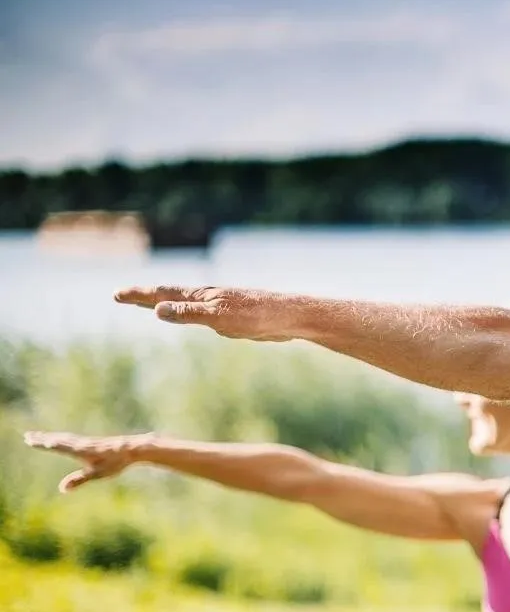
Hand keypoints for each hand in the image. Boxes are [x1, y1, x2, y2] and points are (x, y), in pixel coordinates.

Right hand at [23, 431, 150, 492]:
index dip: (43, 444)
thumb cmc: (115, 462)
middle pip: (58, 439)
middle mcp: (81, 443)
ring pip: (64, 438)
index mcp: (79, 450)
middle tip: (27, 436)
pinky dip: (62, 438)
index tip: (30, 440)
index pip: (57, 446)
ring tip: (39, 437)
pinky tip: (61, 439)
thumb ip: (78, 480)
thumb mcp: (96, 474)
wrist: (132, 449)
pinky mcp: (92, 442)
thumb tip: (62, 488)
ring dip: (50, 437)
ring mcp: (86, 442)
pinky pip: (72, 439)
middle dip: (42, 438)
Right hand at [113, 285, 297, 341]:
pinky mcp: (232, 317)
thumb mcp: (220, 318)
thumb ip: (189, 314)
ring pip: (185, 304)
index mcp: (202, 296)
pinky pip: (200, 314)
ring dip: (164, 303)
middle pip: (169, 295)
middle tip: (121, 296)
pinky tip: (189, 316)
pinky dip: (184, 313)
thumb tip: (157, 309)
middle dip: (145, 296)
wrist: (290, 317)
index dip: (139, 295)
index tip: (116, 294)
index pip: (162, 293)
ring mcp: (219, 306)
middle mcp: (208, 298)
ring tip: (148, 304)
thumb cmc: (258, 316)